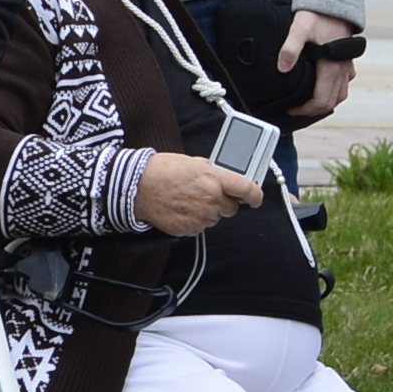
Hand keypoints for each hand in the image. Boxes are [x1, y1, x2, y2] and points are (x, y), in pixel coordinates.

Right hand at [132, 150, 263, 234]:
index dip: (255, 194)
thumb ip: (211, 171)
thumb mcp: (190, 162)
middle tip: (205, 195)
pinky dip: (194, 220)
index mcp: (213, 179)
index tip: (257, 197)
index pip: (246, 189)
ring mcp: (201, 216)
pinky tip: (180, 209)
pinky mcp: (189, 229)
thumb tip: (224, 176)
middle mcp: (211, 199)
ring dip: (207, 212)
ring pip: (215, 218)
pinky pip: (200, 227)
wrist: (135, 187)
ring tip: (186, 201)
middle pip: (231, 208)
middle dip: (223, 202)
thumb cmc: (160, 170)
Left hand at [282, 8, 356, 119]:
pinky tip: (320, 87)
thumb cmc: (316, 15)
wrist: (333, 1)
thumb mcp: (299, 28)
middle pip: (332, 101)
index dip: (305, 109)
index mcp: (331, 66)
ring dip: (325, 102)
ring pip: (340, 94)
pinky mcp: (346, 60)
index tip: (290, 109)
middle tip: (295, 109)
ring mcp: (346, 65)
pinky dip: (333, 91)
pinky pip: (343, 83)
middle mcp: (342, 69)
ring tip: (306, 103)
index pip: (321, 99)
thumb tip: (282, 68)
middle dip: (314, 110)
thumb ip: (290, 48)